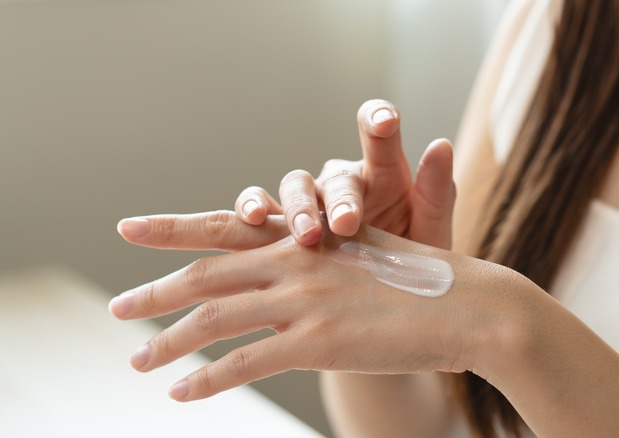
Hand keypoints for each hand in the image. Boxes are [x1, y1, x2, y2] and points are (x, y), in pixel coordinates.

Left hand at [109, 211, 501, 401]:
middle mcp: (297, 261)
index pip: (224, 227)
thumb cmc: (425, 281)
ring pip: (213, 320)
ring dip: (167, 342)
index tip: (129, 229)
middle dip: (154, 293)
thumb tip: (297, 273)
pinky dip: (206, 381)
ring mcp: (304, 299)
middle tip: (117, 310)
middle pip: (205, 275)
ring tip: (137, 361)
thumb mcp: (369, 257)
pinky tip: (180, 395)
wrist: (471, 305)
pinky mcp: (318, 341)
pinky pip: (244, 363)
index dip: (172, 229)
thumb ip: (326, 261)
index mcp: (307, 236)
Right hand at [234, 99, 455, 248]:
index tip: (386, 123)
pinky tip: (250, 220)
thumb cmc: (413, 268)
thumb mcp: (433, 235)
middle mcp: (344, 183)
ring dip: (297, 208)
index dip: (379, 120)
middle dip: (340, 198)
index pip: (380, 135)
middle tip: (347, 224)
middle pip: (335, 176)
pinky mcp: (280, 230)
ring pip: (295, 187)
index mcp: (384, 175)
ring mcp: (310, 204)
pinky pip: (260, 211)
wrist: (383, 316)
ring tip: (306, 237)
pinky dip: (252, 210)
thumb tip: (440, 143)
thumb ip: (437, 191)